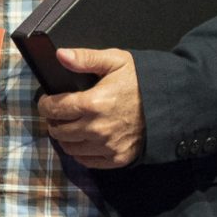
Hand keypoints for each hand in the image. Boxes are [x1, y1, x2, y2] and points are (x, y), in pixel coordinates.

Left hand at [37, 47, 143, 169]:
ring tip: (71, 126)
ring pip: (69, 148)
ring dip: (65, 138)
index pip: (53, 109)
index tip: (47, 101)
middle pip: (58, 131)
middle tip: (60, 114)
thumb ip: (86, 58)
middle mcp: (96, 129)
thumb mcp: (115, 61)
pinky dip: (81, 152)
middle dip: (54, 121)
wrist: (170, 103)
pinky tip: (85, 140)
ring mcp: (107, 147)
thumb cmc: (141, 80)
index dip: (46, 104)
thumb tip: (60, 55)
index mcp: (93, 103)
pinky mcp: (117, 159)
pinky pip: (87, 161)